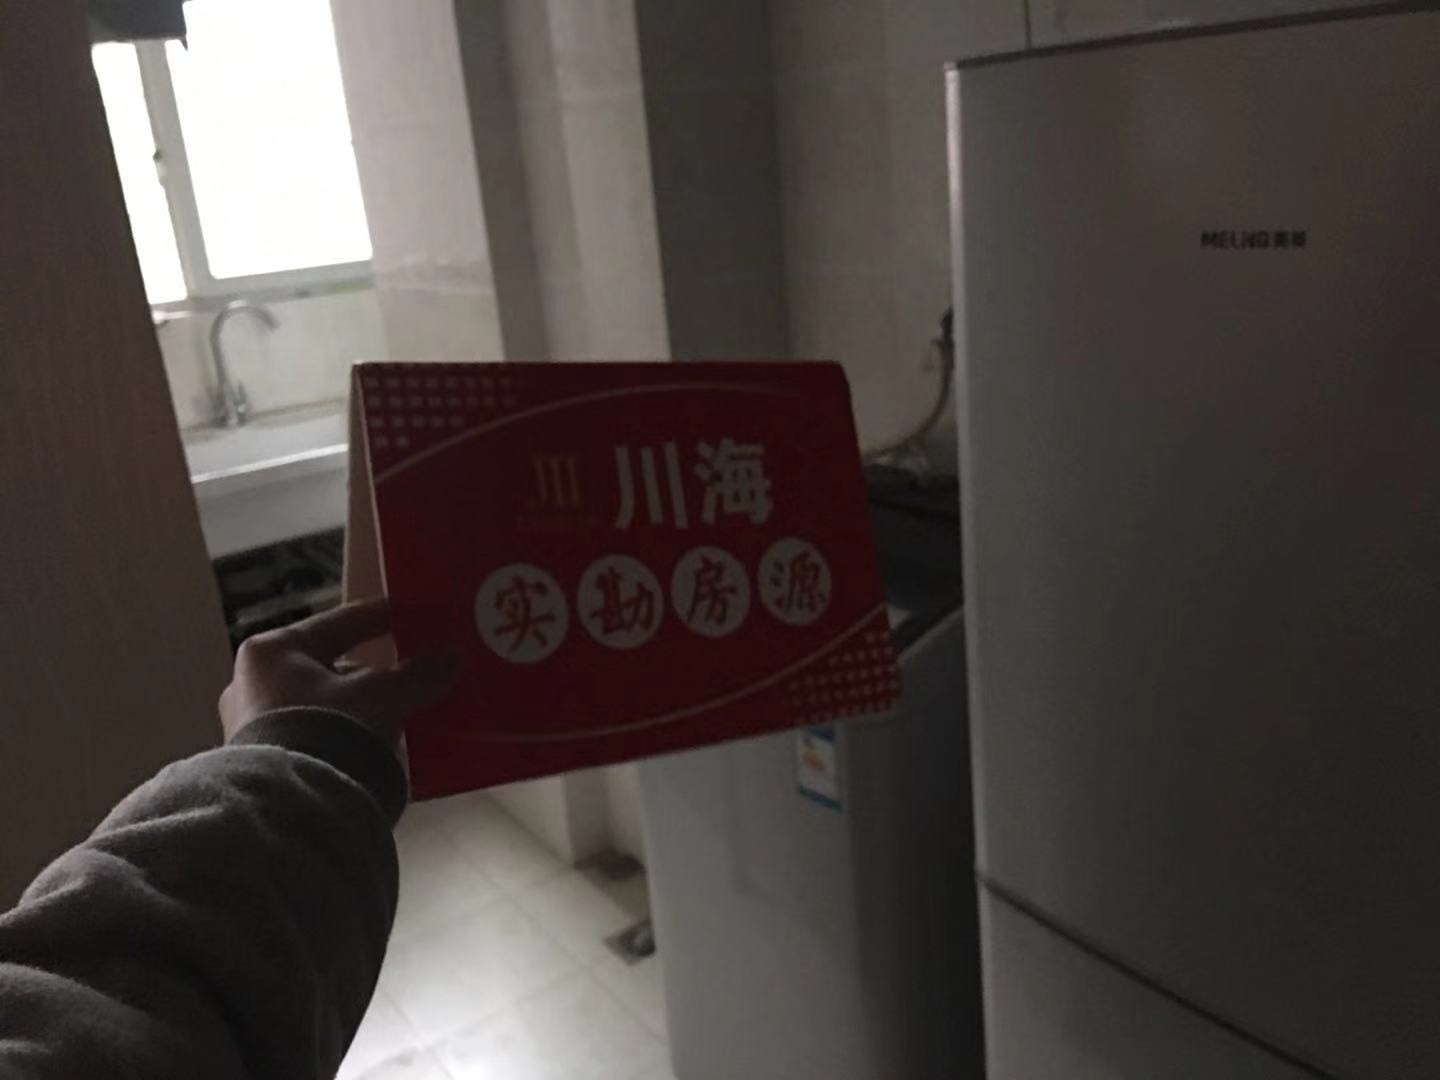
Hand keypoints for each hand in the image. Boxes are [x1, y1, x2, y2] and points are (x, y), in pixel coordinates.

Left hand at [219, 598, 457, 746]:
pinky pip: (321, 739)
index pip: (342, 622)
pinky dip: (351, 739)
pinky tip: (384, 748)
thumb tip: (452, 655)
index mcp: (273, 652)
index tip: (415, 612)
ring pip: (328, 707)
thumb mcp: (382, 697)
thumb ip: (418, 675)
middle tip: (416, 674)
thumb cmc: (327, 732)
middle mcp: (253, 686)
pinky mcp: (267, 767)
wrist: (291, 813)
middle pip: (333, 669)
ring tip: (407, 716)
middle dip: (375, 674)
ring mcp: (255, 730)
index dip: (384, 616)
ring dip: (364, 711)